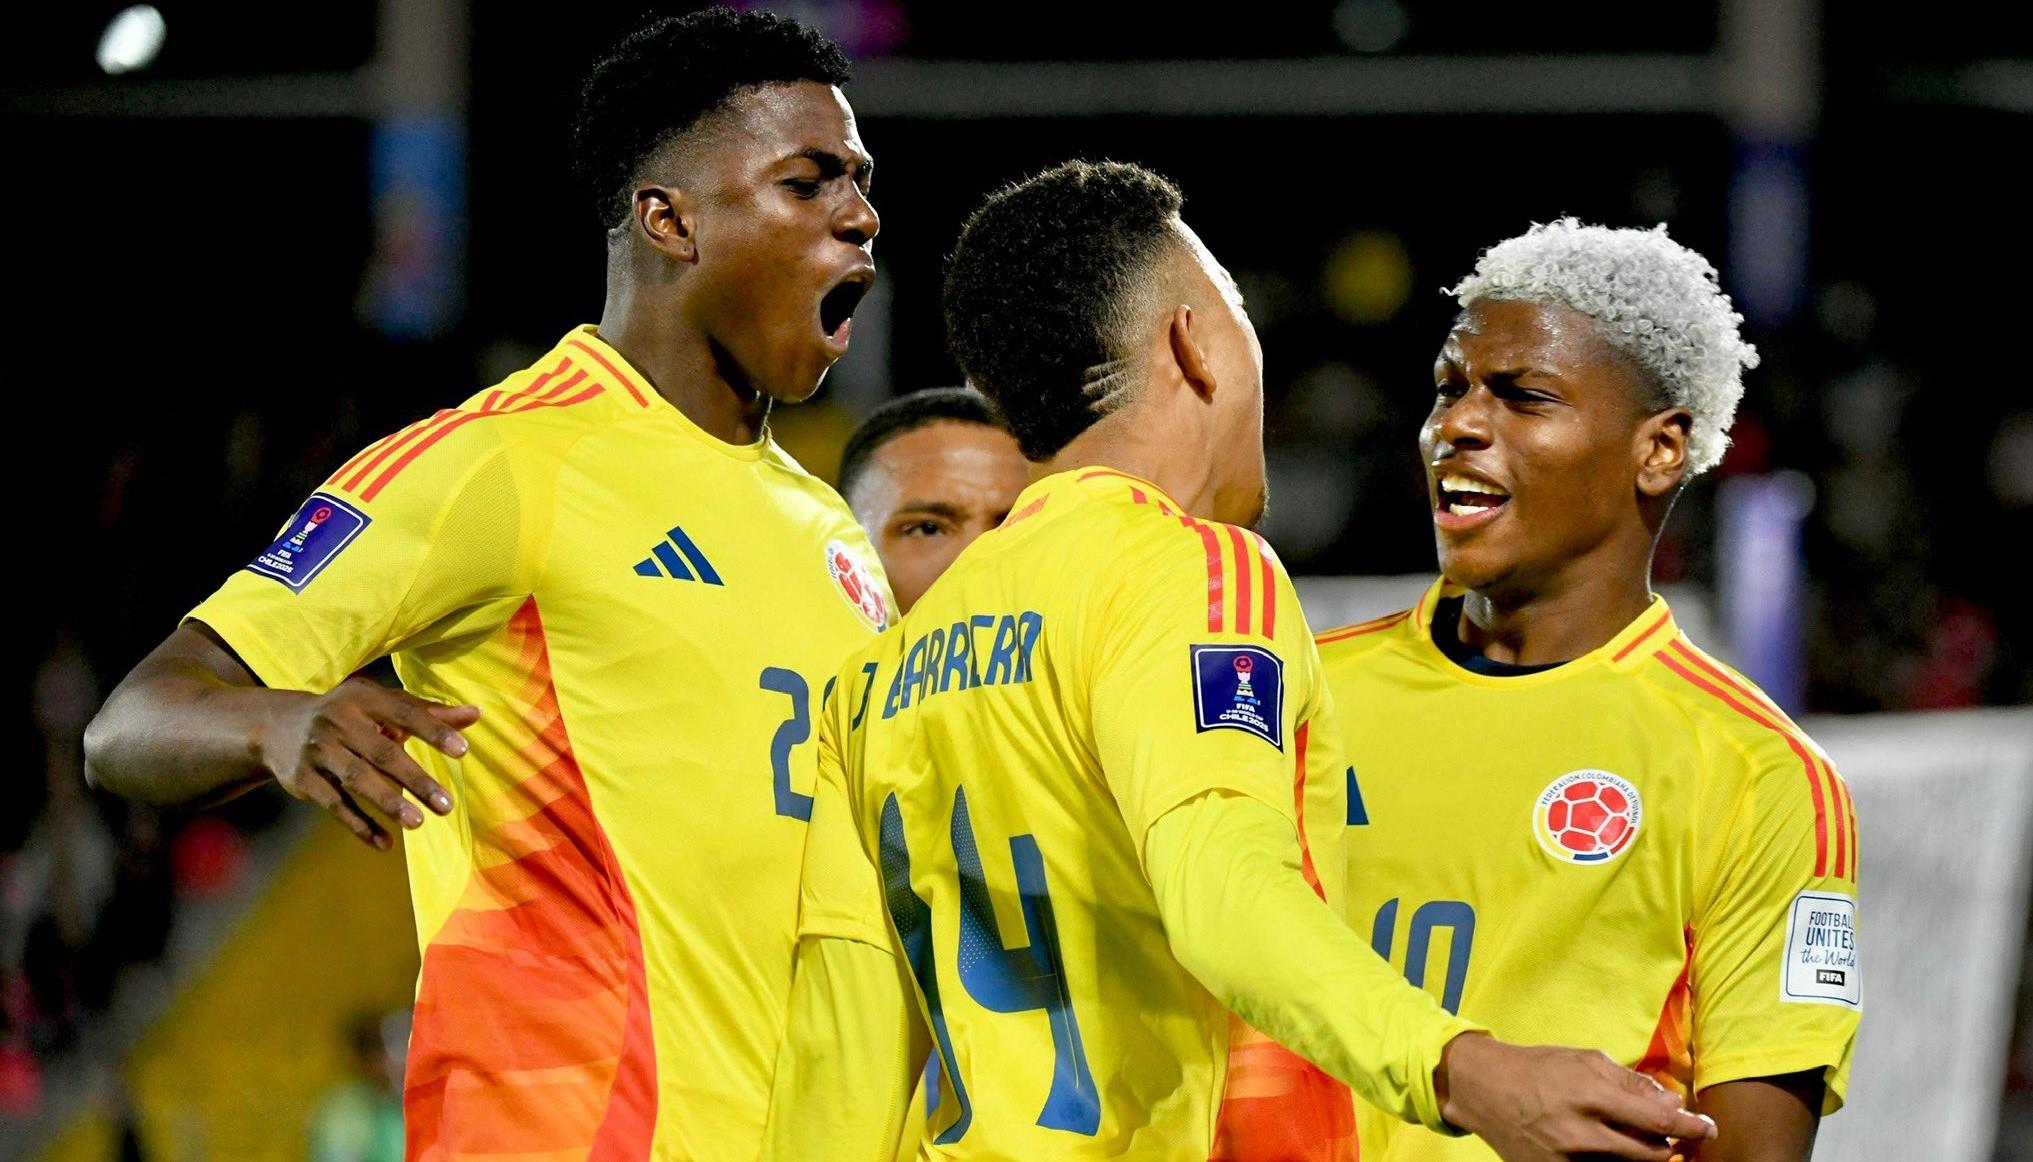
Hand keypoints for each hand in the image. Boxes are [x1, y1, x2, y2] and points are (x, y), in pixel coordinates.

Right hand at [255, 676, 476, 848]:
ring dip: (388, 803)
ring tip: (418, 823)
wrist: (276, 726)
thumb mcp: (382, 706)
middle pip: (382, 753)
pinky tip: (384, 843)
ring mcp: (318, 750)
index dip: (433, 731)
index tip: (463, 751)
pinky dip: (359, 825)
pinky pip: (335, 805)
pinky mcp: (302, 779)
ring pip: (357, 779)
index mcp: (363, 697)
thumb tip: (475, 715)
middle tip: (446, 805)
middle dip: (415, 779)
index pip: (404, 713)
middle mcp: (338, 721)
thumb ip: (428, 712)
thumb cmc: (349, 715)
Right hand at [1437, 1033, 1715, 1161]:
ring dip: (1641, 1154)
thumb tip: (1671, 1102)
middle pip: (1651, 1155)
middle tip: (1670, 1132)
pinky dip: (1611, 1161)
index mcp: (1591, 1097)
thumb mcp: (1586, 1060)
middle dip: (1669, 1144)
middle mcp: (1582, 1135)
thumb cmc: (1538, 1068)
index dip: (1692, 1127)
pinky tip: (1604, 1145)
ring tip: (1631, 1134)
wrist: (1483, 1090)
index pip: (1659, 1121)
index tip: (1708, 1129)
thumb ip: (1631, 1082)